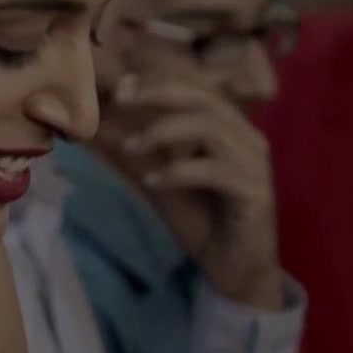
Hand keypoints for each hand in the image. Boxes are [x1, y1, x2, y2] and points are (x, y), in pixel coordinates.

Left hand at [112, 75, 283, 310]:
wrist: (233, 269)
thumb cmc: (200, 220)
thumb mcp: (159, 180)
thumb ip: (136, 154)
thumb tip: (96, 127)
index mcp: (229, 131)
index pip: (195, 90)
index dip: (157, 83)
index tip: (119, 87)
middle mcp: (248, 140)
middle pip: (204, 99)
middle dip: (158, 94)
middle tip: (120, 101)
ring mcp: (256, 165)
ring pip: (210, 128)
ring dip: (163, 133)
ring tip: (130, 149)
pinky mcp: (256, 192)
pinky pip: (216, 170)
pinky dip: (179, 172)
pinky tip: (155, 183)